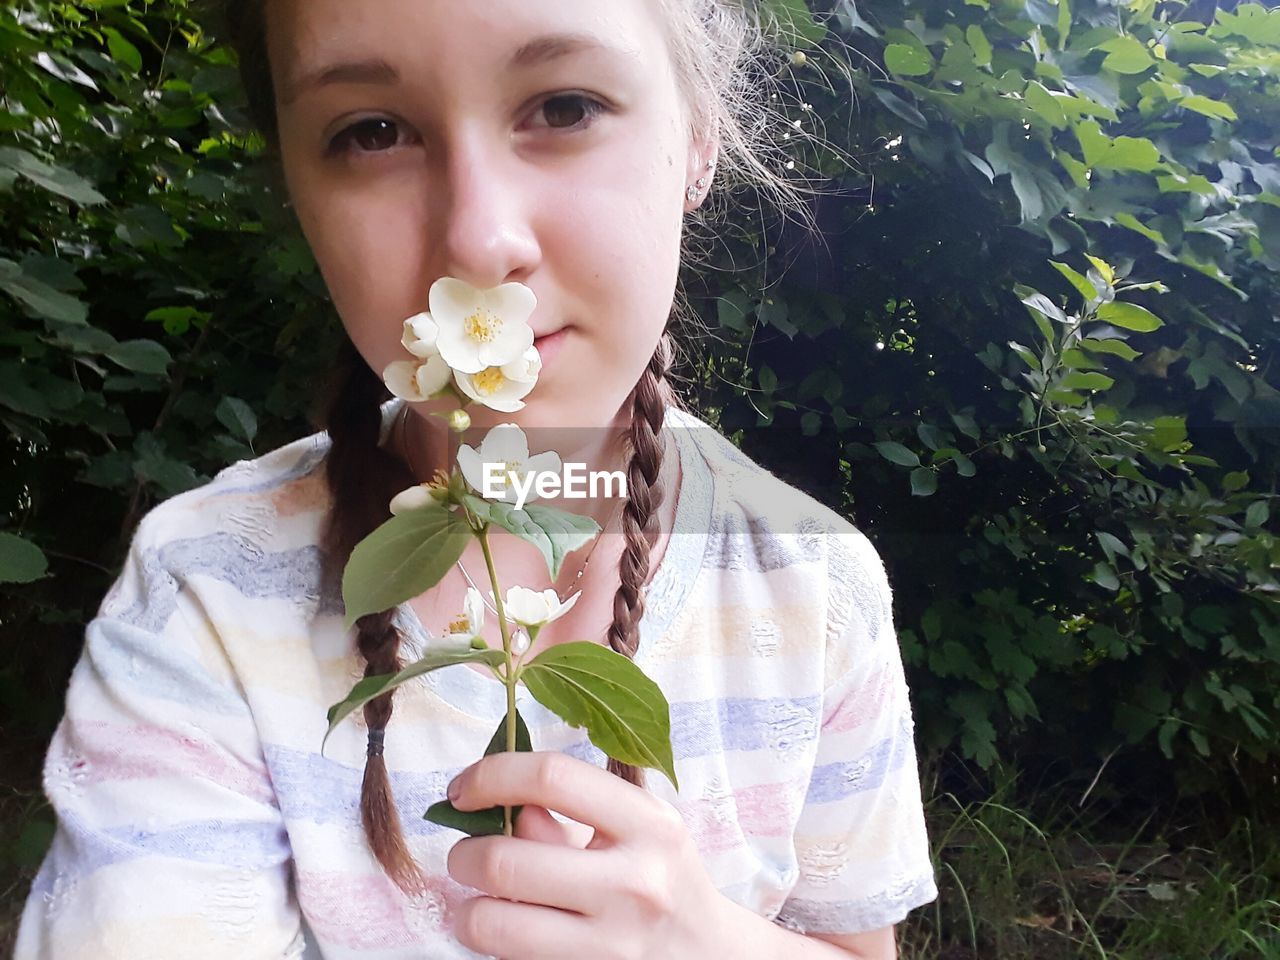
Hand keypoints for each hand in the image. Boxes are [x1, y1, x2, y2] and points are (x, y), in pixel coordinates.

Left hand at [445, 751, 721, 959]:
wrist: (711, 957)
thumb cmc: (661, 880)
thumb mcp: (637, 832)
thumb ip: (569, 813)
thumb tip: (499, 803)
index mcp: (650, 824)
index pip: (553, 777)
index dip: (491, 775)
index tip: (463, 788)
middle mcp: (635, 883)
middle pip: (505, 860)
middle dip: (463, 854)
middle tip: (465, 854)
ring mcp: (614, 945)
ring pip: (492, 926)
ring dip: (467, 910)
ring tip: (479, 901)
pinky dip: (493, 947)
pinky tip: (511, 935)